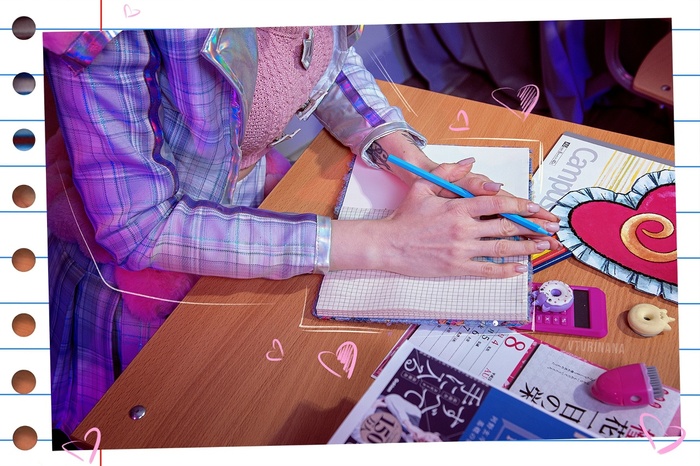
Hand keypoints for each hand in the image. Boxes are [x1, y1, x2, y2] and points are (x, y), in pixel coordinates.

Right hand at [330, 162, 560, 277]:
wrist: (388, 245)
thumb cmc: (405, 216)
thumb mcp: (423, 188)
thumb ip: (448, 173)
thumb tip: (470, 162)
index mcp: (457, 208)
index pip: (495, 204)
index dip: (519, 205)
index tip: (536, 207)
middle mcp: (463, 229)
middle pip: (504, 226)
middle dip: (531, 227)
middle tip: (548, 228)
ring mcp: (461, 250)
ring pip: (501, 248)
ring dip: (525, 248)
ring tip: (542, 247)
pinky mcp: (457, 268)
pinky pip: (487, 270)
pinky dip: (505, 269)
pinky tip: (519, 269)